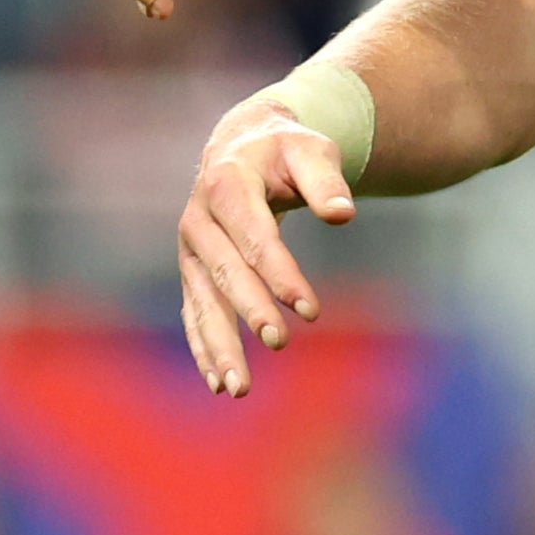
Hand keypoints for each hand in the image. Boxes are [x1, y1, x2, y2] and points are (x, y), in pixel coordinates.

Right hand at [177, 95, 350, 396]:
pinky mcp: (192, 270)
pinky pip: (195, 313)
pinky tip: (219, 382)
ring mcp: (190, 249)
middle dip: (250, 309)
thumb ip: (326, 181)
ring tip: (239, 388)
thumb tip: (344, 215)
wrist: (244, 145)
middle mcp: (198, 220)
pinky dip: (205, 347)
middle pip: (225, 273)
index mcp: (225, 185)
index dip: (281, 274)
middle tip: (279, 341)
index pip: (255, 238)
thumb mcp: (310, 150)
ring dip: (219, 346)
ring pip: (202, 303)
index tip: (311, 309)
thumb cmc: (286, 150)